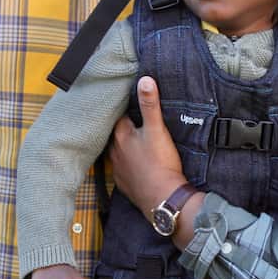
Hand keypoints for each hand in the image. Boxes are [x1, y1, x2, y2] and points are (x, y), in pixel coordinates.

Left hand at [109, 76, 185, 210]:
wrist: (163, 199)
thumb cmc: (160, 163)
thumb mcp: (157, 129)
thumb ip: (150, 104)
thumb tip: (144, 79)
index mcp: (121, 136)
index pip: (117, 116)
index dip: (123, 108)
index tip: (127, 103)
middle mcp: (114, 152)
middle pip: (113, 134)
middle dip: (120, 127)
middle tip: (128, 119)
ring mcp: (118, 169)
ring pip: (115, 152)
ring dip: (121, 146)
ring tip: (129, 140)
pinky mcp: (124, 184)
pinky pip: (122, 169)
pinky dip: (126, 164)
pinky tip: (133, 163)